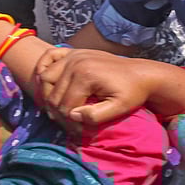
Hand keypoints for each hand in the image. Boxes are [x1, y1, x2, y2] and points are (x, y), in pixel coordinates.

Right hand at [35, 48, 161, 124]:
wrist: (140, 74)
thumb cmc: (132, 92)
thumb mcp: (119, 108)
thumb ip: (96, 115)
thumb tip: (73, 116)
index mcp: (85, 75)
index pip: (65, 106)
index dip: (69, 123)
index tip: (79, 132)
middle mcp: (75, 63)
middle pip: (54, 95)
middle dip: (59, 113)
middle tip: (70, 124)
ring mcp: (73, 55)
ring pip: (46, 79)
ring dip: (49, 95)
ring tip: (61, 108)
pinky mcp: (73, 52)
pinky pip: (48, 56)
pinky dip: (43, 68)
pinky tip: (48, 83)